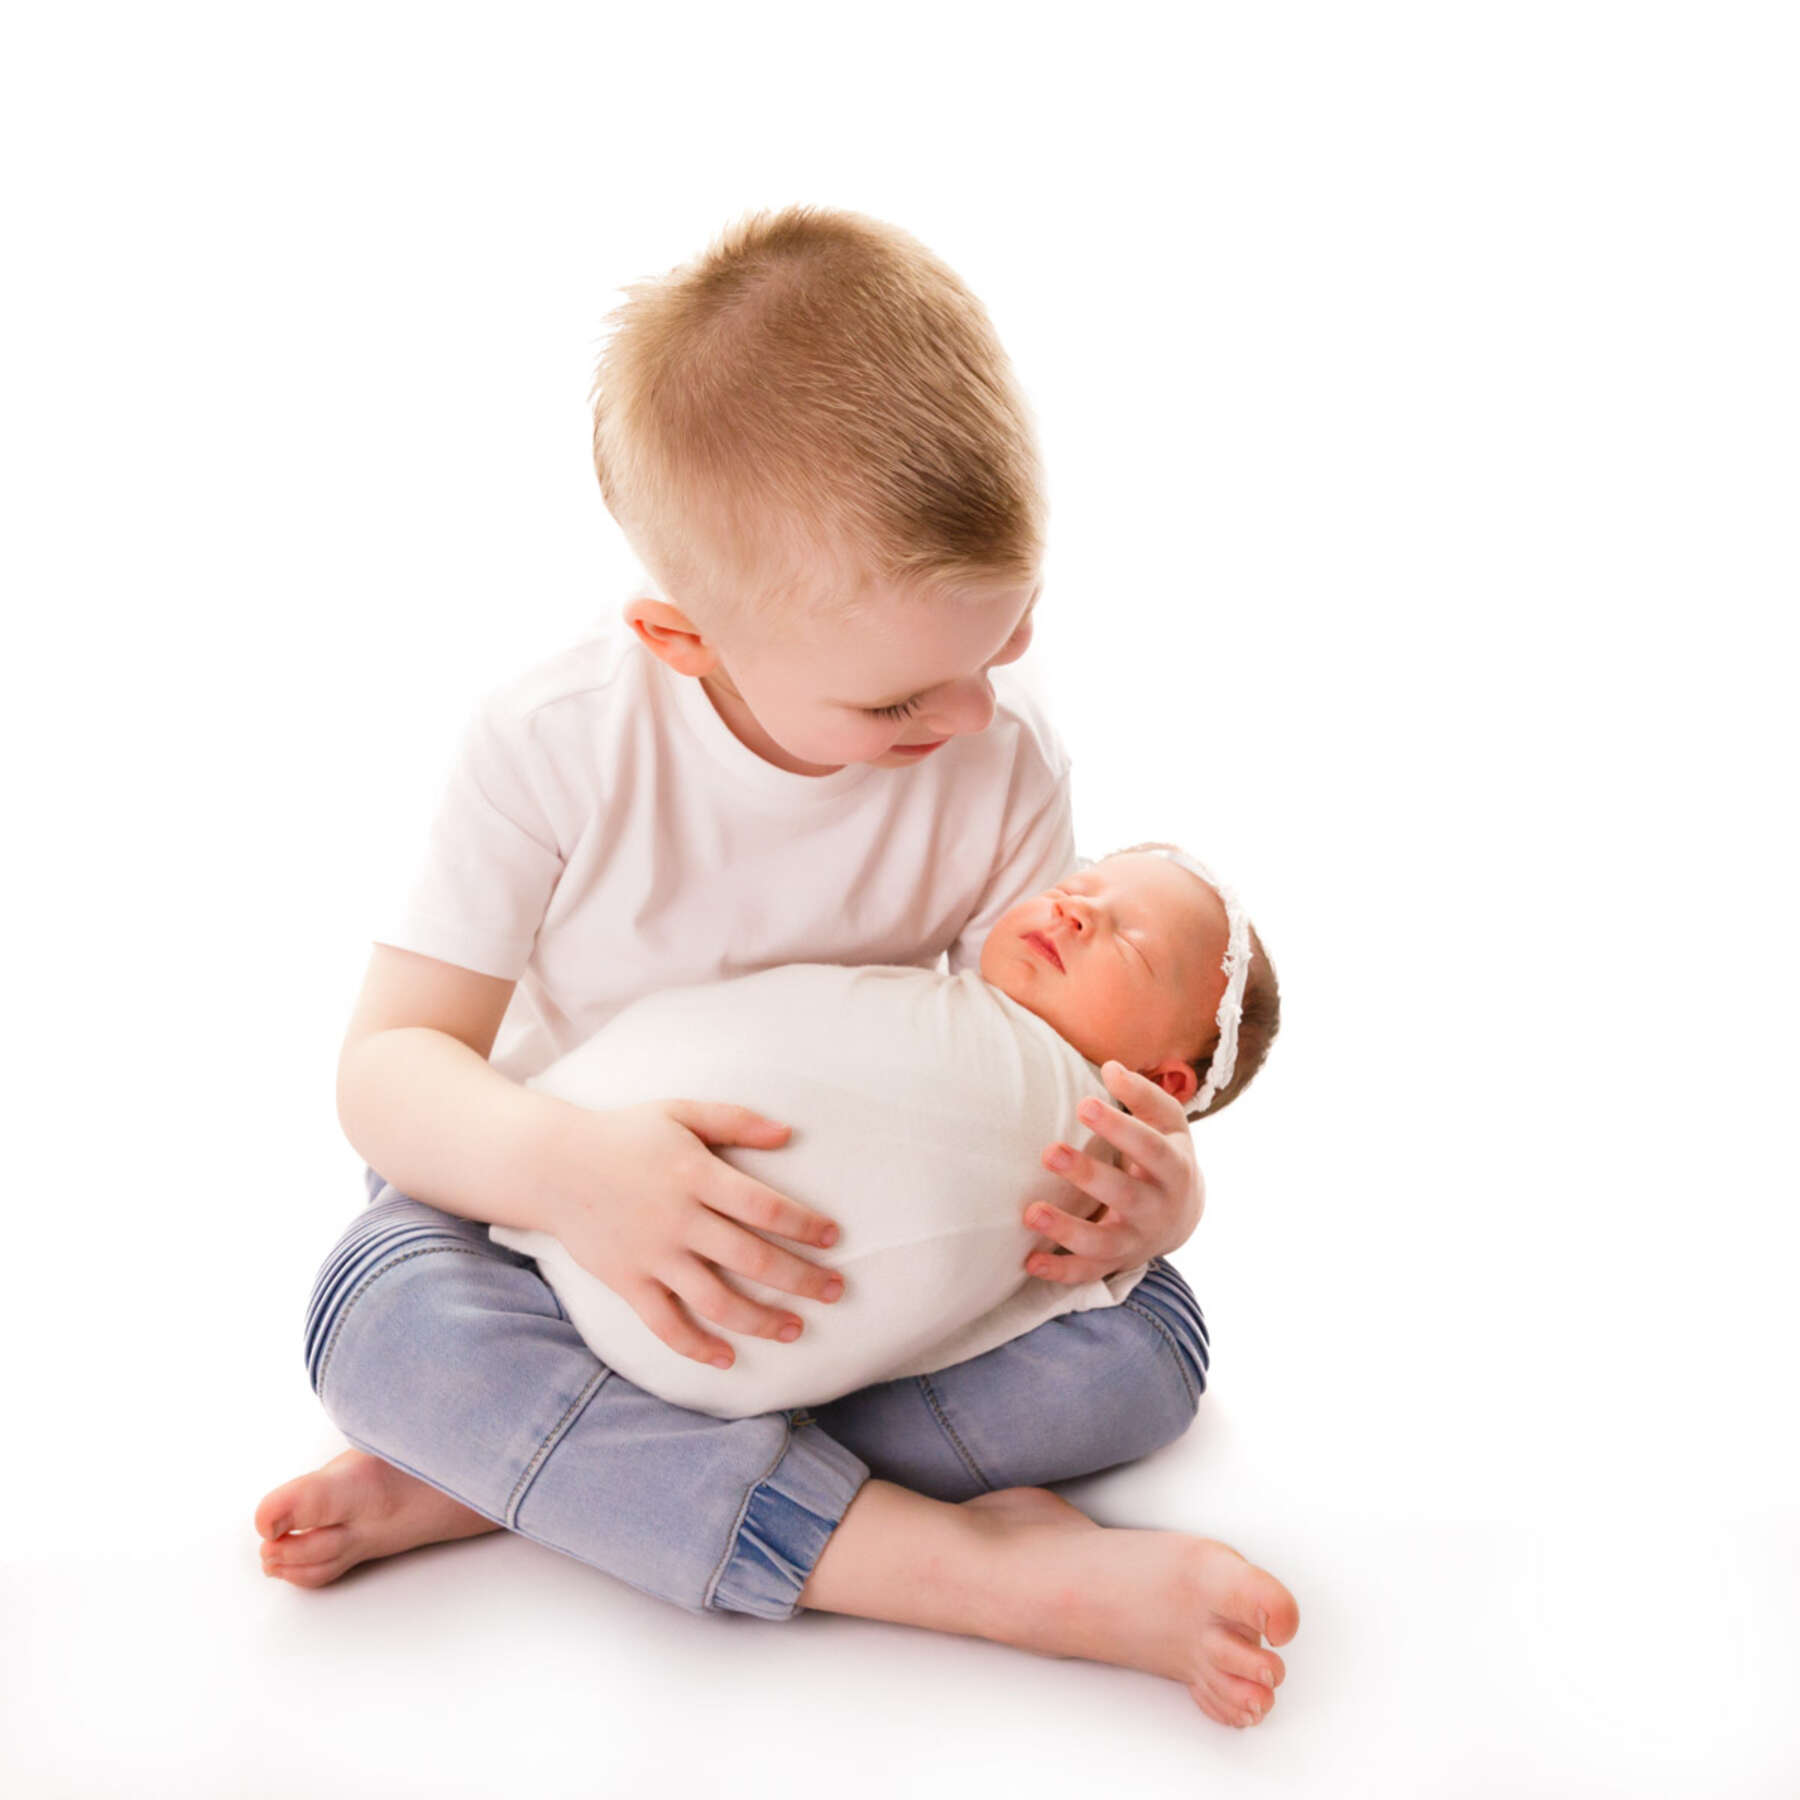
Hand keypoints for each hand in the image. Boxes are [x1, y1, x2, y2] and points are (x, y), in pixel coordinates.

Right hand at [530, 1098, 844, 1369]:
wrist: (552, 1165)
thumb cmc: (624, 1135)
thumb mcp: (679, 1112)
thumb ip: (734, 1121)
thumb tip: (788, 1133)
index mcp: (696, 1175)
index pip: (764, 1207)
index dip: (804, 1225)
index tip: (833, 1239)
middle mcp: (678, 1220)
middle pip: (752, 1259)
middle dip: (801, 1279)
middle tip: (836, 1291)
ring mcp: (652, 1256)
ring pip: (716, 1300)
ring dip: (761, 1320)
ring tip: (795, 1329)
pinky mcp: (627, 1282)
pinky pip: (666, 1324)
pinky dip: (696, 1347)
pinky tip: (727, 1359)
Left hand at [1023, 1061, 1204, 1282]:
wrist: (1182, 1215)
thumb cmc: (1165, 1154)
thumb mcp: (1168, 1122)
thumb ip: (1142, 1095)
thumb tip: (1110, 1068)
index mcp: (1174, 1168)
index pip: (1149, 1147)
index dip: (1118, 1127)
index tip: (1084, 1103)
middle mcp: (1158, 1208)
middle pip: (1125, 1195)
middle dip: (1088, 1176)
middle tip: (1050, 1151)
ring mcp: (1137, 1240)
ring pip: (1103, 1242)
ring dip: (1066, 1230)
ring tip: (1031, 1212)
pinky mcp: (1115, 1262)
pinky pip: (1087, 1272)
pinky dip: (1059, 1271)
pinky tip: (1029, 1262)